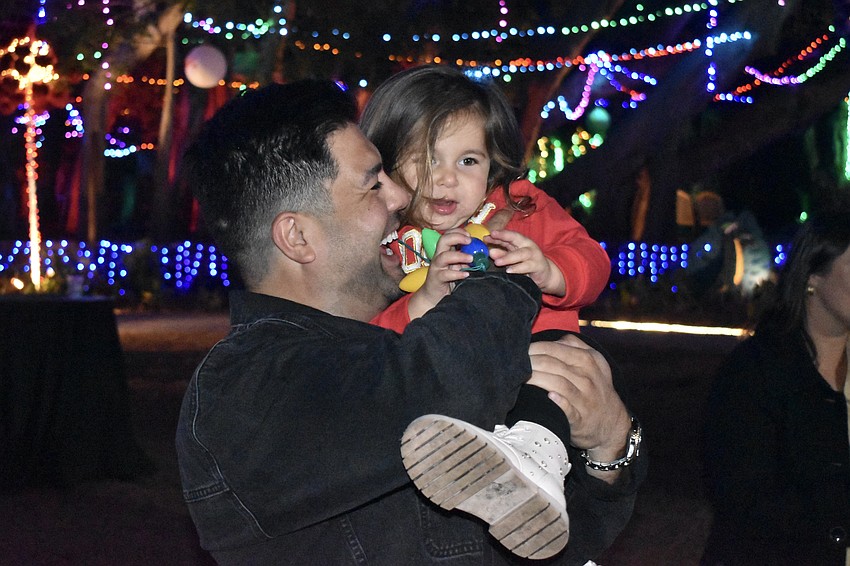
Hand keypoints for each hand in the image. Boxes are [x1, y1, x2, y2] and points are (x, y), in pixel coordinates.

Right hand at [407, 228, 470, 319]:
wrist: (433, 296)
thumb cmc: (447, 279)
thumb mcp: (458, 266)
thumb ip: (466, 259)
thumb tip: (481, 253)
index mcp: (444, 251)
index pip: (448, 235)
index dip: (458, 232)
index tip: (469, 234)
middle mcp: (439, 257)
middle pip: (443, 240)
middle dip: (457, 237)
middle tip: (470, 240)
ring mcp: (436, 267)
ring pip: (444, 256)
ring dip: (458, 256)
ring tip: (471, 259)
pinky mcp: (436, 279)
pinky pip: (445, 274)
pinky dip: (456, 274)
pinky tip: (466, 274)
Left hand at [485, 229, 564, 295]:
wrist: (545, 274)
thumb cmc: (526, 264)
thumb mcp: (513, 258)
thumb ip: (502, 254)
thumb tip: (490, 252)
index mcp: (520, 242)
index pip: (508, 235)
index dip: (498, 234)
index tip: (487, 235)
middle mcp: (527, 245)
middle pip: (516, 238)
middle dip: (504, 236)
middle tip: (492, 236)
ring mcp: (534, 255)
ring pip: (521, 254)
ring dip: (508, 257)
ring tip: (497, 262)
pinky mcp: (538, 266)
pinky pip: (527, 266)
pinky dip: (518, 268)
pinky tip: (509, 271)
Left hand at [527, 334, 631, 479]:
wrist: (612, 424)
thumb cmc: (594, 388)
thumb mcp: (594, 363)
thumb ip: (575, 346)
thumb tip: (555, 339)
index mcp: (589, 360)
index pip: (557, 349)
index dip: (536, 348)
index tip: (520, 350)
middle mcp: (589, 378)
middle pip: (554, 365)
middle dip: (531, 362)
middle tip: (513, 363)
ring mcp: (586, 399)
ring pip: (558, 383)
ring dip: (536, 379)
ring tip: (519, 377)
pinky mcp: (581, 419)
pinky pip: (569, 408)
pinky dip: (559, 401)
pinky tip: (548, 396)